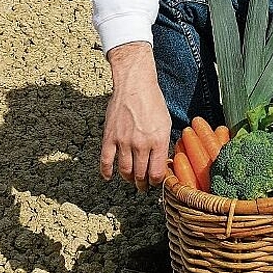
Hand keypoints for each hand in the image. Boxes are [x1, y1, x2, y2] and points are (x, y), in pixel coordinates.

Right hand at [99, 42, 171, 190]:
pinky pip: (106, 161)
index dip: (156, 181)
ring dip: (129, 180)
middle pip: (141, 174)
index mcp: (158, 140)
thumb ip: (163, 144)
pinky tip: (109, 177)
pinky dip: (107, 172)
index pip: (157, 172)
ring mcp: (124, 142)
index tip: (156, 182)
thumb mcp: (166, 123)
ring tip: (132, 182)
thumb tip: (162, 162)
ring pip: (125, 171)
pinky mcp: (109, 137)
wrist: (135, 85)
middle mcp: (141, 144)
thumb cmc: (153, 101)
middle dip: (143, 184)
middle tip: (143, 187)